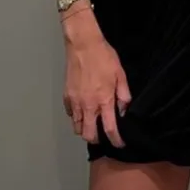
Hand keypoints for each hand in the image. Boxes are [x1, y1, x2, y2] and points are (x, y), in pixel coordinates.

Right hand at [62, 22, 130, 148]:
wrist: (83, 45)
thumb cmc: (104, 57)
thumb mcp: (120, 74)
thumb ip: (123, 95)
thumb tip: (123, 111)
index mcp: (103, 100)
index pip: (110, 129)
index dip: (116, 140)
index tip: (120, 144)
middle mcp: (87, 105)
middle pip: (89, 135)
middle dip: (98, 139)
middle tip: (104, 134)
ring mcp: (74, 102)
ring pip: (77, 127)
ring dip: (85, 129)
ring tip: (93, 123)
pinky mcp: (66, 96)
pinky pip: (70, 115)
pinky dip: (76, 117)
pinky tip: (83, 109)